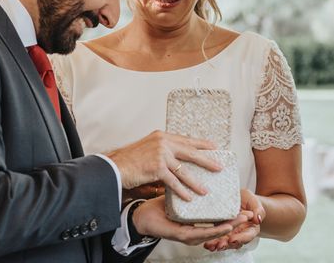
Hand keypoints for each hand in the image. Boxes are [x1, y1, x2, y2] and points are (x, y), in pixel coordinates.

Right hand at [107, 130, 221, 200]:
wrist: (115, 167)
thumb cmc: (129, 160)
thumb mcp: (148, 148)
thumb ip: (163, 150)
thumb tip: (177, 157)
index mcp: (162, 136)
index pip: (186, 140)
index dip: (200, 144)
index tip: (213, 147)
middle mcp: (163, 142)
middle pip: (190, 151)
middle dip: (206, 160)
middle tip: (218, 166)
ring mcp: (161, 154)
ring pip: (184, 170)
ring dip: (196, 181)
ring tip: (205, 189)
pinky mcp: (157, 167)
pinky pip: (173, 181)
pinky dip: (182, 190)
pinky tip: (189, 197)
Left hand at [132, 196, 249, 245]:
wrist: (141, 215)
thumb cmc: (159, 206)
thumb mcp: (180, 194)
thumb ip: (191, 185)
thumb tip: (200, 168)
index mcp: (197, 219)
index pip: (219, 217)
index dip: (233, 213)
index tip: (246, 206)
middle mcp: (196, 228)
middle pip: (220, 225)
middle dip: (237, 220)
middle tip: (251, 213)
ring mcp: (190, 233)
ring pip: (214, 230)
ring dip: (230, 226)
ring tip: (243, 219)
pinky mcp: (183, 234)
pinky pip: (202, 232)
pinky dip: (215, 229)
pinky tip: (226, 226)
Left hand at [203, 189, 264, 251]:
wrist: (237, 197)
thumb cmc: (246, 199)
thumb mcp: (253, 200)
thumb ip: (258, 209)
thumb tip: (257, 219)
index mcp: (250, 227)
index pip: (247, 235)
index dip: (240, 238)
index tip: (232, 239)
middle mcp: (240, 233)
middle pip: (235, 242)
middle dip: (227, 244)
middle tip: (219, 245)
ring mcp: (230, 233)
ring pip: (225, 242)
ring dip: (217, 245)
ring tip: (210, 245)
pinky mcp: (220, 231)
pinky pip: (216, 238)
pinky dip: (211, 242)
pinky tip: (206, 243)